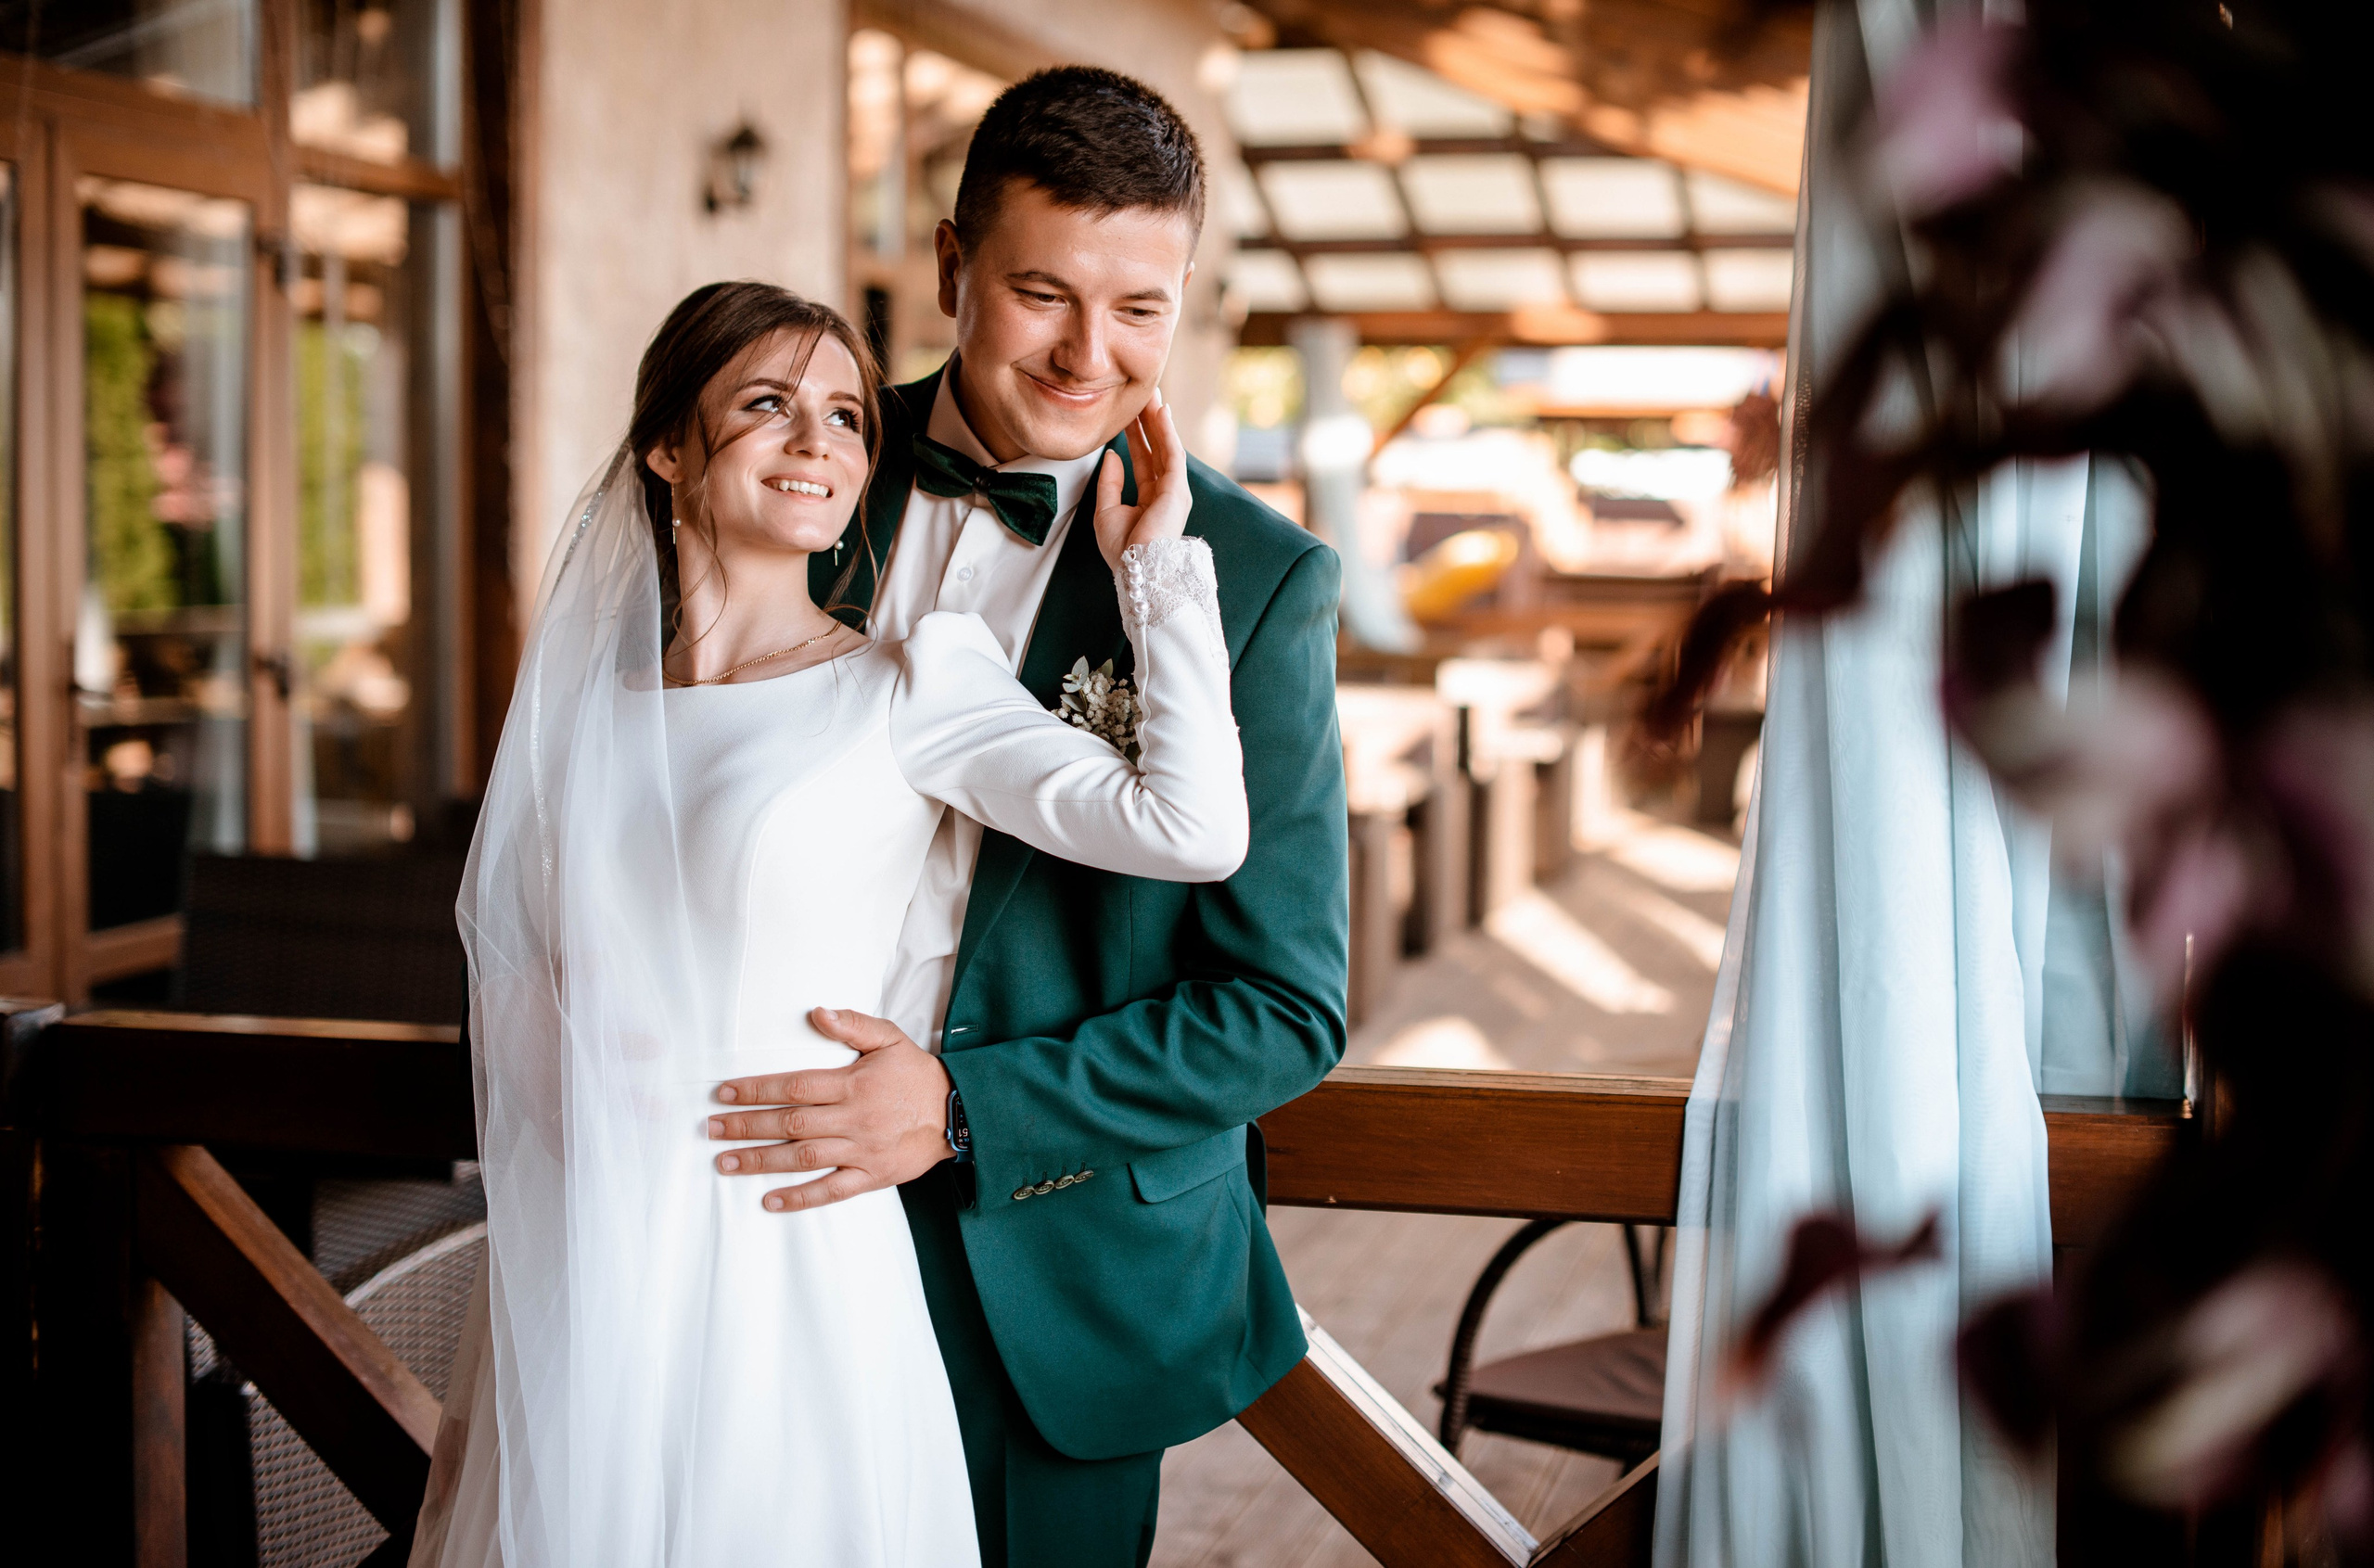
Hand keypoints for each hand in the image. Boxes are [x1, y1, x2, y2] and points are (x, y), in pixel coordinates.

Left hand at [707, 1007, 953, 1211]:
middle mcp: (853, 1118)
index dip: (756, 1090)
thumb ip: (853, 1024)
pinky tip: (769, 1200)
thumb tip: (817, 1013)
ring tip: (726, 1162)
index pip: (794, 1086)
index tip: (723, 1093)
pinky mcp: (871, 1176)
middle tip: (711, 1128)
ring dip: (760, 1161)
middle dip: (746, 1126)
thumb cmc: (917, 1074)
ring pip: (803, 1158)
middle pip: (790, 1123)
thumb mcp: (890, 1038)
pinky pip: (831, 1191)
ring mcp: (861, 1150)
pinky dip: (799, 1198)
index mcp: (853, 1084)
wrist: (959, 1112)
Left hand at [1091, 386, 1189, 569]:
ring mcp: (1174, 491)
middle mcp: (1165, 492)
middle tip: (1144, 392)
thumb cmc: (1123, 551)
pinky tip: (1161, 412)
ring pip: (1166, 447)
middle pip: (1157, 448)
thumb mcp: (1106, 511)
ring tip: (1152, 393)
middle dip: (1150, 421)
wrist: (1137, 572)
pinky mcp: (1178, 490)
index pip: (1143, 459)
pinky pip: (1173, 454)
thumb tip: (1112, 453)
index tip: (1130, 412)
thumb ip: (1110, 482)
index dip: (1137, 435)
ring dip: (1159, 420)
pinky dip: (1167, 432)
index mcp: (1150, 499)